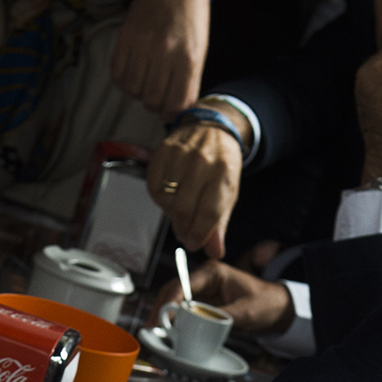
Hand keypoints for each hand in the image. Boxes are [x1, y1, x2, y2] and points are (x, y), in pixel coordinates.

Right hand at [111, 0, 210, 116]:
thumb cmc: (191, 18)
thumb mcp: (199, 51)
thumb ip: (187, 81)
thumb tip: (174, 110)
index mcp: (189, 59)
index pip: (176, 105)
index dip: (172, 113)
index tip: (170, 109)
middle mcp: (165, 53)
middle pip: (152, 101)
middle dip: (154, 104)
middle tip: (157, 93)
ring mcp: (143, 44)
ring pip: (133, 90)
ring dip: (137, 91)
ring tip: (145, 80)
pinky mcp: (125, 36)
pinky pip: (117, 74)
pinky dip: (123, 80)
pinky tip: (132, 72)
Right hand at [147, 123, 242, 257]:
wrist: (211, 128)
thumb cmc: (221, 165)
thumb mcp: (228, 193)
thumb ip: (219, 224)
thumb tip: (214, 252)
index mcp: (223, 173)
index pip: (209, 211)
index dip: (199, 234)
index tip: (194, 244)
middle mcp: (201, 161)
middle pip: (185, 208)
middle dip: (183, 228)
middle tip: (186, 234)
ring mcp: (180, 154)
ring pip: (167, 199)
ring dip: (172, 214)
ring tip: (181, 212)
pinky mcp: (162, 151)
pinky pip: (153, 187)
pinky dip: (160, 199)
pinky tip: (170, 197)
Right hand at [155, 260, 291, 333]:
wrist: (278, 308)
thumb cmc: (266, 303)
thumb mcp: (246, 312)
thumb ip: (221, 316)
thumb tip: (197, 323)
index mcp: (213, 272)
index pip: (185, 283)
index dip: (170, 300)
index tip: (161, 314)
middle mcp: (204, 279)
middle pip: (174, 290)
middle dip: (161, 307)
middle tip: (151, 326)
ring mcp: (202, 291)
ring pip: (175, 300)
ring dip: (164, 314)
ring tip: (153, 330)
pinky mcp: (203, 303)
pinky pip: (183, 310)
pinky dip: (173, 319)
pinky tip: (165, 330)